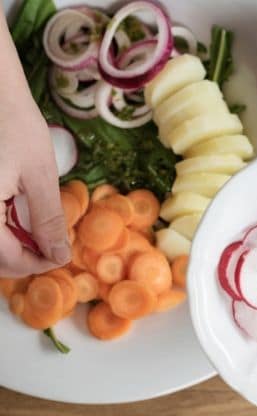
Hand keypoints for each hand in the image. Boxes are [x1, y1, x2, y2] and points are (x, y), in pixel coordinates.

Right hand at [0, 11, 69, 277]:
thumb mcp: (39, 175)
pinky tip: (18, 217)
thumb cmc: (12, 122)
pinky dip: (2, 228)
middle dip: (24, 257)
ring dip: (12, 245)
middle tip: (51, 247)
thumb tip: (59, 256)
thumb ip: (47, 220)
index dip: (39, 264)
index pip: (7, 259)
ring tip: (38, 233)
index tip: (62, 256)